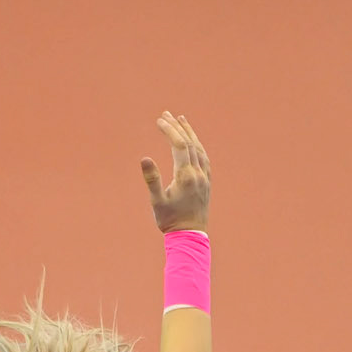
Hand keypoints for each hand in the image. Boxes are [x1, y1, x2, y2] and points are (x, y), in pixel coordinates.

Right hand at [140, 113, 209, 232]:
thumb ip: (152, 179)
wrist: (190, 237)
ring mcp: (205, 178)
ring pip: (198, 148)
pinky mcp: (207, 183)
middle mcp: (198, 174)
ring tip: (181, 120)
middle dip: (177, 127)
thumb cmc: (170, 221)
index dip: (169, 130)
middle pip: (189, 143)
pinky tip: (193, 142)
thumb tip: (144, 158)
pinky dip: (197, 145)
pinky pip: (204, 158)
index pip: (179, 145)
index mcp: (186, 176)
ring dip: (189, 133)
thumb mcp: (157, 202)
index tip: (159, 120)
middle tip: (166, 114)